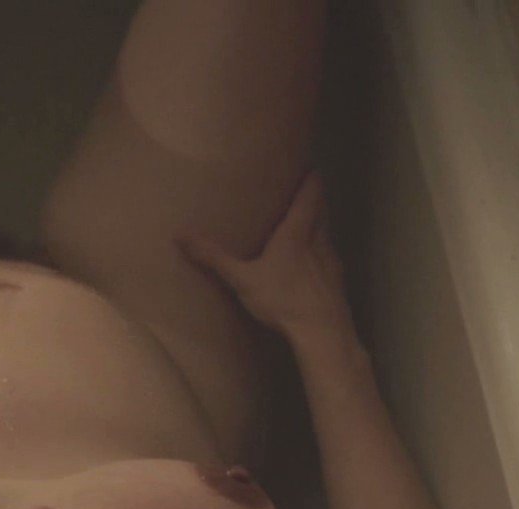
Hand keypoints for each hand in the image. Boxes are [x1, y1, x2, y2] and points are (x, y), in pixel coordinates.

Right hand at [177, 171, 353, 338]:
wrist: (322, 332)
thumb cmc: (283, 299)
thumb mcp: (243, 279)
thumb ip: (214, 257)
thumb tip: (180, 235)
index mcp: (298, 231)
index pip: (311, 193)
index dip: (311, 178)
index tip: (309, 166)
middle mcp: (319, 240)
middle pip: (322, 210)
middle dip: (315, 198)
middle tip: (303, 191)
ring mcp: (332, 262)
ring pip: (327, 234)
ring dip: (319, 226)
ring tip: (305, 226)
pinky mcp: (337, 283)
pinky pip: (330, 260)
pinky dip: (322, 255)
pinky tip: (313, 268)